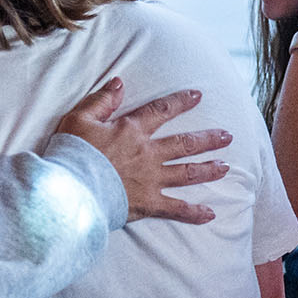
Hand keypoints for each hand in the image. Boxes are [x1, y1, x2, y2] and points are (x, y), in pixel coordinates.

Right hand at [54, 79, 230, 223]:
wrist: (70, 188)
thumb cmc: (71, 153)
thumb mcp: (79, 119)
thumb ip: (102, 101)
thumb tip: (119, 83)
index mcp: (132, 130)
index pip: (162, 111)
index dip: (181, 102)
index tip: (198, 96)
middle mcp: (148, 153)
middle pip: (185, 144)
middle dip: (208, 139)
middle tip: (227, 136)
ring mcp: (151, 179)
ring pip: (187, 173)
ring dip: (208, 169)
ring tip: (225, 167)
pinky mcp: (149, 203)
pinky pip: (176, 208)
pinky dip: (194, 212)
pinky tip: (211, 214)